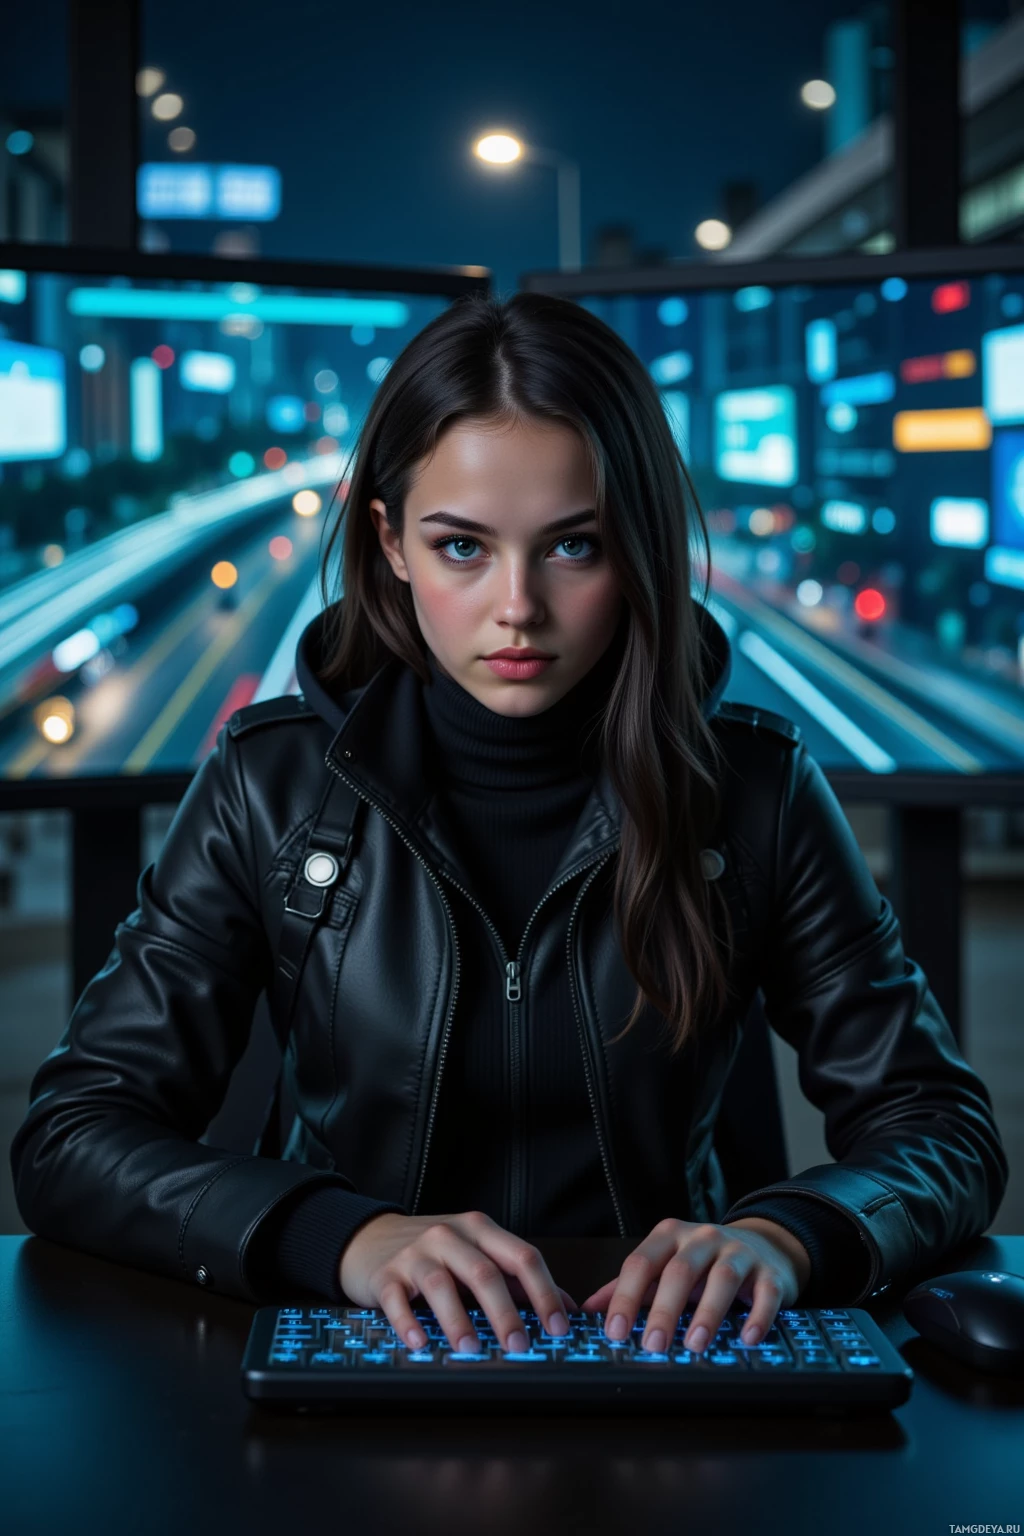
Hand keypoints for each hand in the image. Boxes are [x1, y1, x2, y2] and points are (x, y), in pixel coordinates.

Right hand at [339, 1209, 578, 1354]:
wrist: (369, 1237)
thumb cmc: (431, 1250)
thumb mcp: (476, 1253)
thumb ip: (517, 1279)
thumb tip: (566, 1306)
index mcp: (480, 1230)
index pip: (522, 1256)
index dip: (544, 1292)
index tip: (558, 1327)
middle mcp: (450, 1236)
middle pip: (485, 1272)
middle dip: (506, 1313)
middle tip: (519, 1346)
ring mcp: (416, 1253)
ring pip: (442, 1285)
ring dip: (458, 1320)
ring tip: (470, 1349)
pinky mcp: (385, 1274)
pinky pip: (397, 1300)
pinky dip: (409, 1324)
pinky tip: (420, 1343)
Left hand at [579, 1217, 810, 1354]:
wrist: (762, 1246)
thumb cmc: (703, 1263)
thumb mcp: (663, 1266)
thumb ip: (628, 1286)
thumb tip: (588, 1310)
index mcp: (669, 1236)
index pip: (640, 1263)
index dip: (625, 1297)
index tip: (615, 1330)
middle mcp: (702, 1238)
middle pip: (679, 1271)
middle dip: (663, 1310)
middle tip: (652, 1344)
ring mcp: (738, 1252)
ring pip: (721, 1277)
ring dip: (707, 1314)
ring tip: (695, 1345)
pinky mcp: (769, 1272)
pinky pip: (764, 1293)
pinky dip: (757, 1316)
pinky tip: (746, 1338)